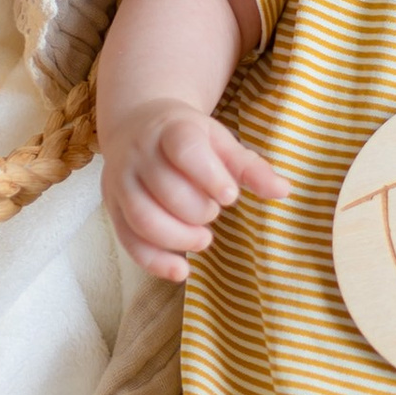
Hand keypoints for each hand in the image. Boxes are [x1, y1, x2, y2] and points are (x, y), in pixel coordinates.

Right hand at [103, 100, 281, 283]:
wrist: (138, 124)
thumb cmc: (187, 138)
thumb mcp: (220, 142)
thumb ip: (249, 167)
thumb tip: (283, 191)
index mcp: (171, 129)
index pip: (184, 148)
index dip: (208, 174)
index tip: (230, 195)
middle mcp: (140, 154)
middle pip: (165, 190)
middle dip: (198, 210)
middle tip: (215, 212)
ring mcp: (121, 182)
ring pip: (143, 219)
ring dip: (179, 237)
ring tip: (204, 238)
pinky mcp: (113, 208)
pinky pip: (129, 241)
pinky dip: (155, 261)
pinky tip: (182, 270)